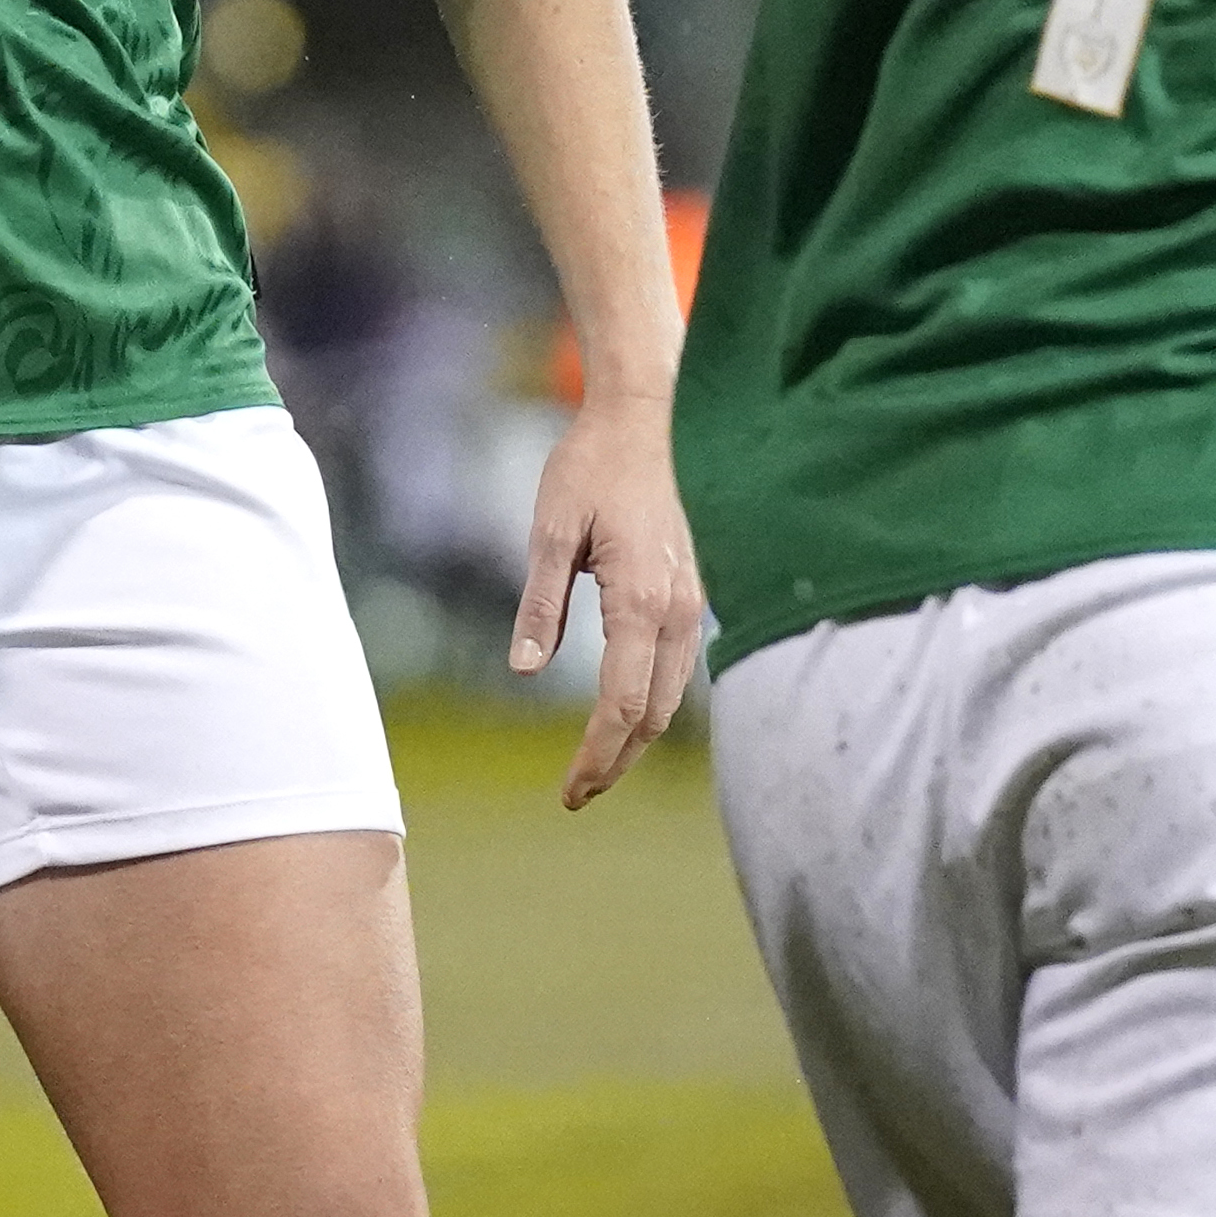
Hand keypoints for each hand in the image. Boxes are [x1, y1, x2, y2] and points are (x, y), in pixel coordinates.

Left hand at [519, 389, 703, 810]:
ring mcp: (693, 605)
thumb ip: (540, 605)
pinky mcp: (692, 596)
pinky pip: (678, 672)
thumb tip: (522, 671)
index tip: (568, 790)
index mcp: (642, 601)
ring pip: (671, 699)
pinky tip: (623, 717)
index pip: (622, 704)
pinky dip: (652, 706)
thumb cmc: (589, 469)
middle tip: (574, 794)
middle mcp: (679, 612)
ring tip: (594, 767)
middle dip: (615, 761)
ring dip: (636, 740)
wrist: (643, 422)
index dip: (596, 755)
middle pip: (653, 715)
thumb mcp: (550, 530)